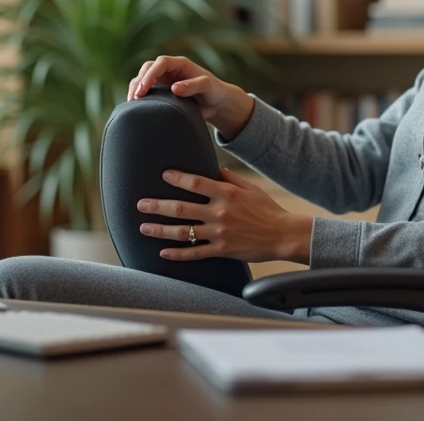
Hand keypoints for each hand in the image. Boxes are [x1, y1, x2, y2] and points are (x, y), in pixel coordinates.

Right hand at [127, 55, 253, 139]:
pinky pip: (145, 90)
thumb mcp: (207, 86)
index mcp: (179, 64)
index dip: (150, 74)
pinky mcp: (160, 91)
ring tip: (132, 103)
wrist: (215, 103)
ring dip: (135, 88)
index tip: (144, 89)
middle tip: (135, 98)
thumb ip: (193, 86)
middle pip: (147, 69)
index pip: (160, 63)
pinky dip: (138, 96)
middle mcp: (169, 70)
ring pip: (143, 78)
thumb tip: (174, 88)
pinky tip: (135, 106)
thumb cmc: (213, 91)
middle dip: (139, 81)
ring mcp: (163, 80)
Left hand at [137, 168, 312, 263]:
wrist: (283, 235)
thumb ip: (230, 178)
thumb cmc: (267, 209)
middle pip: (181, 208)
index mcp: (226, 193)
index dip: (177, 179)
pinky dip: (177, 254)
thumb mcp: (251, 188)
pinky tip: (163, 253)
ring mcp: (219, 233)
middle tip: (140, 204)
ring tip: (143, 227)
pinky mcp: (221, 250)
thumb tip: (215, 169)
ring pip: (183, 232)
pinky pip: (195, 253)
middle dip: (157, 205)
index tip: (163, 175)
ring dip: (160, 229)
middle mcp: (219, 212)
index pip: (196, 183)